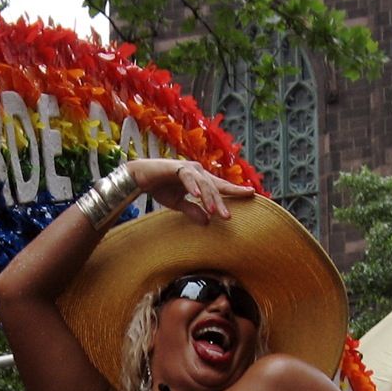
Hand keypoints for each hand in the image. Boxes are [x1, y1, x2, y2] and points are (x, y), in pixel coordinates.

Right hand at [130, 159, 253, 223]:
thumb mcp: (178, 204)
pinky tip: (197, 196)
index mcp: (201, 180)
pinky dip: (193, 187)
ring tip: (213, 212)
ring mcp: (188, 168)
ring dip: (209, 198)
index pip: (221, 186)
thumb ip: (192, 211)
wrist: (140, 177)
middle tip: (227, 217)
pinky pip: (187, 178)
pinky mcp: (176, 168)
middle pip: (214, 188)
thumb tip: (207, 222)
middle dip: (221, 203)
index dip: (236, 190)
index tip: (251, 194)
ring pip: (204, 184)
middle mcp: (198, 172)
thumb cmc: (160, 187)